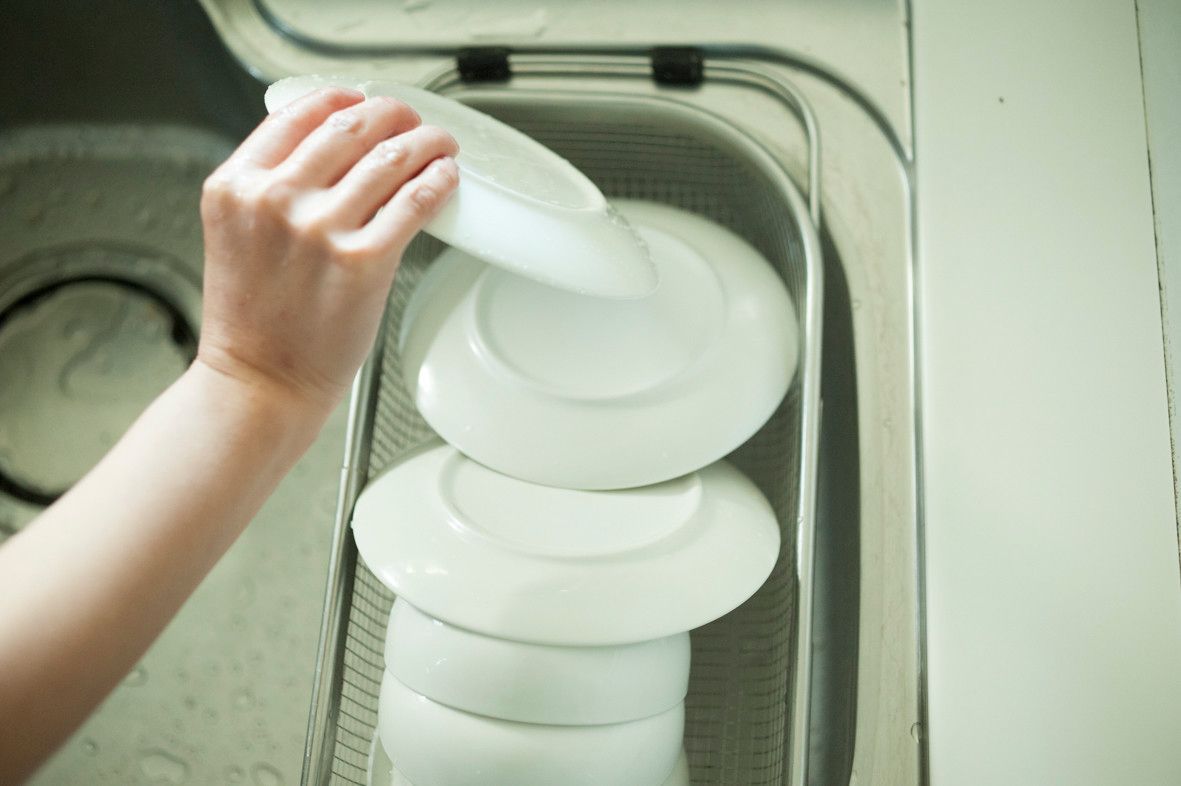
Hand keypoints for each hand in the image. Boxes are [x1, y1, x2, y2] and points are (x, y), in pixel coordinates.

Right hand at [197, 87, 458, 414]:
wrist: (259, 383)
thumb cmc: (252, 322)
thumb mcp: (236, 234)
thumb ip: (268, 189)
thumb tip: (325, 150)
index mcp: (236, 185)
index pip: (298, 113)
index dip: (342, 98)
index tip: (364, 99)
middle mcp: (275, 199)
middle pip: (350, 125)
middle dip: (392, 114)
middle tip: (411, 120)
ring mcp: (321, 229)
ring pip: (389, 158)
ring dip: (425, 142)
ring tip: (439, 144)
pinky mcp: (364, 262)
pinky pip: (414, 202)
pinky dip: (437, 181)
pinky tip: (445, 177)